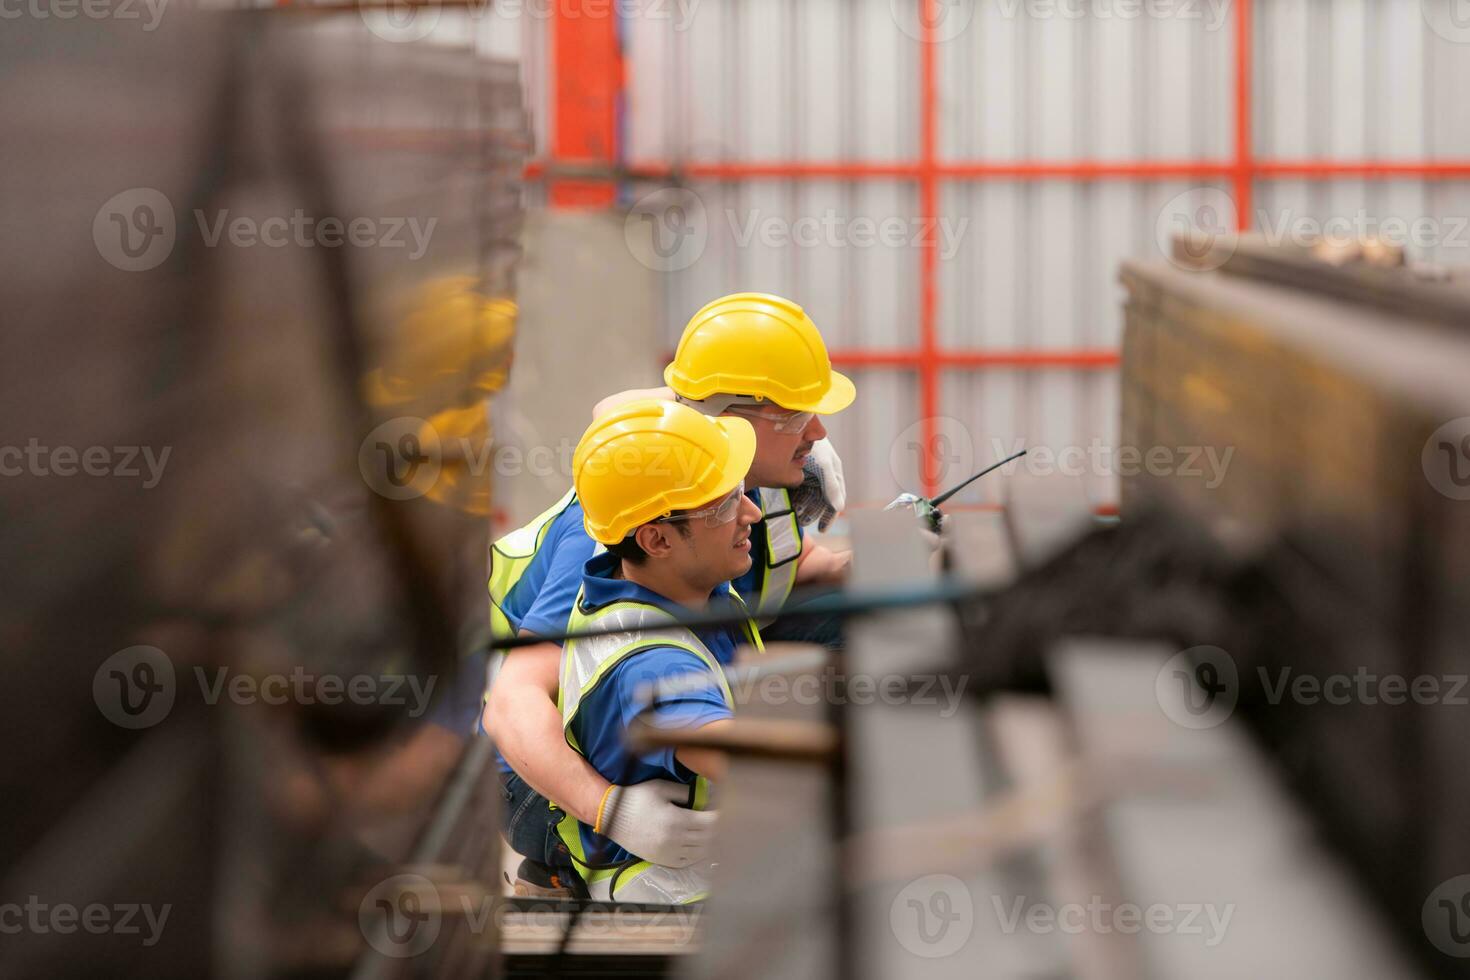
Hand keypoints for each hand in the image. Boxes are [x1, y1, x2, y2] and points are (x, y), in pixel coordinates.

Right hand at [598, 780, 717, 867]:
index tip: (729, 809)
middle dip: (721, 829)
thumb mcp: (662, 788)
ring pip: (702, 852)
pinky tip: (702, 843)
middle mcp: (675, 840)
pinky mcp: (663, 860)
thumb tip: (705, 796)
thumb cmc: (636, 798)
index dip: (723, 817)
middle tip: (729, 819)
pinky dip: (699, 853)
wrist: (611, 817)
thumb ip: (685, 792)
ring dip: (712, 842)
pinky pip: (689, 860)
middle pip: (710, 838)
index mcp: (677, 820)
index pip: (711, 822)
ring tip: (719, 831)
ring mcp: (669, 853)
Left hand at [791, 438, 845, 530]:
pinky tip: (792, 503)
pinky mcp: (799, 470)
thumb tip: (840, 508)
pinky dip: (796, 497)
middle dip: (813, 512)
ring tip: (797, 515)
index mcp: (834, 474)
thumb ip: (832, 487)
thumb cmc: (815, 446)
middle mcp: (824, 475)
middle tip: (803, 521)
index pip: (835, 500)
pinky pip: (799, 488)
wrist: (796, 430)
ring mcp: (812, 472)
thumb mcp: (825, 467)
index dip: (829, 515)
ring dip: (804, 506)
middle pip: (821, 500)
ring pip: (809, 495)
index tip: (822, 529)